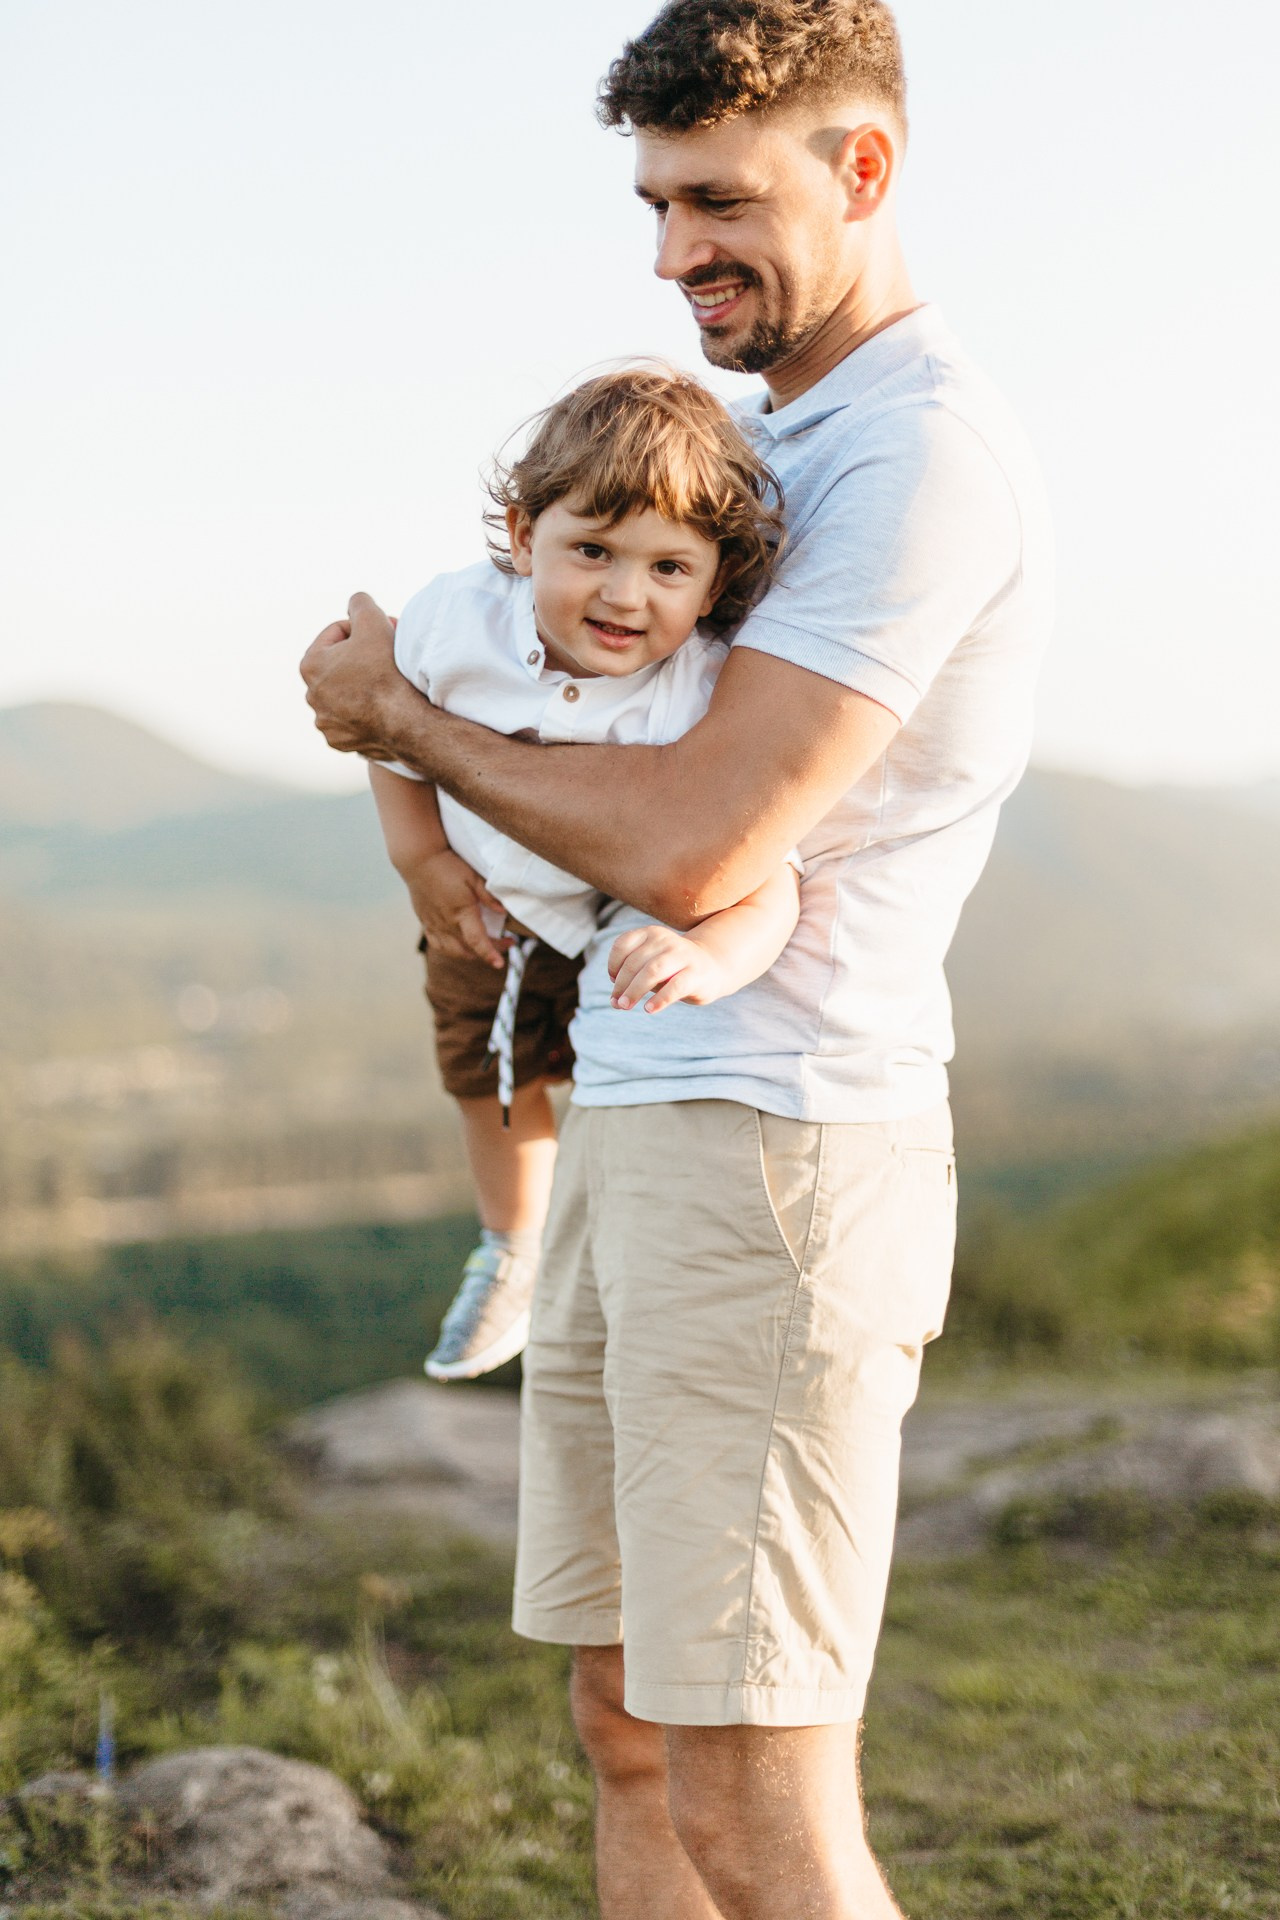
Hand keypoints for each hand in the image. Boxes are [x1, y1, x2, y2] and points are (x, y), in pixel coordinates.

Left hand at [300, 592, 414, 758]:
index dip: (364, 630)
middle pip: (341, 665)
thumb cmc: (386, 671)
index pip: (338, 633)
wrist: (404, 723)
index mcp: (310, 665)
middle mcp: (311, 696)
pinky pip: (352, 720)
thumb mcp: (373, 621)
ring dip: (362, 685)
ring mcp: (325, 722)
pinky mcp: (340, 742)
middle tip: (388, 656)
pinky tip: (383, 709)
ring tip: (386, 683)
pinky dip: (364, 713)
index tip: (383, 635)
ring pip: (345, 694)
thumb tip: (355, 602)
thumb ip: (359, 602)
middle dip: (362, 658)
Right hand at [406, 849, 510, 967]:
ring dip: (471, 954)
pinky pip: (437, 945)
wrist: (418, 860)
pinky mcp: (425, 923)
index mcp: (461, 912)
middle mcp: (446, 923)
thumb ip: (488, 895)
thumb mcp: (473, 876)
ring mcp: (434, 925)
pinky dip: (451, 950)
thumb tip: (504, 911)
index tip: (499, 964)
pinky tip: (461, 945)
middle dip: (490, 951)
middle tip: (506, 942)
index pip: (476, 940)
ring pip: (453, 951)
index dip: (489, 954)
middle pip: (469, 949)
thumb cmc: (448, 865)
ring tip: (485, 946)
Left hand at [608, 925, 728, 1012]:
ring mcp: (682, 955)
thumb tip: (615, 1001)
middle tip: (617, 1003)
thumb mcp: (651, 966)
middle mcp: (666, 940)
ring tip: (625, 1006)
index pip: (622, 945)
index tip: (613, 981)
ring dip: (635, 990)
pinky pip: (675, 986)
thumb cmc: (673, 969)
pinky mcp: (696, 973)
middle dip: (621, 984)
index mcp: (651, 934)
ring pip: (652, 971)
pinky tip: (649, 1009)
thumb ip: (633, 979)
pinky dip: (659, 999)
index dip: (613, 965)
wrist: (712, 967)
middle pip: (635, 962)